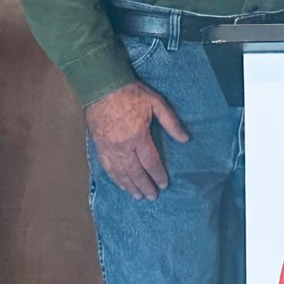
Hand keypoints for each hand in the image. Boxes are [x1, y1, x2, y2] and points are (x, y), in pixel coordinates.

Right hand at [85, 81, 188, 199]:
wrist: (102, 86)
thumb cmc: (131, 93)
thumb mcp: (156, 103)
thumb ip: (171, 122)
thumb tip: (185, 139)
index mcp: (138, 136)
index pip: (150, 162)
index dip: (158, 175)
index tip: (164, 185)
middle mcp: (122, 146)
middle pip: (135, 172)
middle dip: (144, 186)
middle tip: (152, 197)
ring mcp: (108, 148)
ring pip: (120, 173)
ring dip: (129, 186)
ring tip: (137, 196)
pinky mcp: (98, 146)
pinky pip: (107, 168)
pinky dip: (114, 178)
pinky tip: (120, 184)